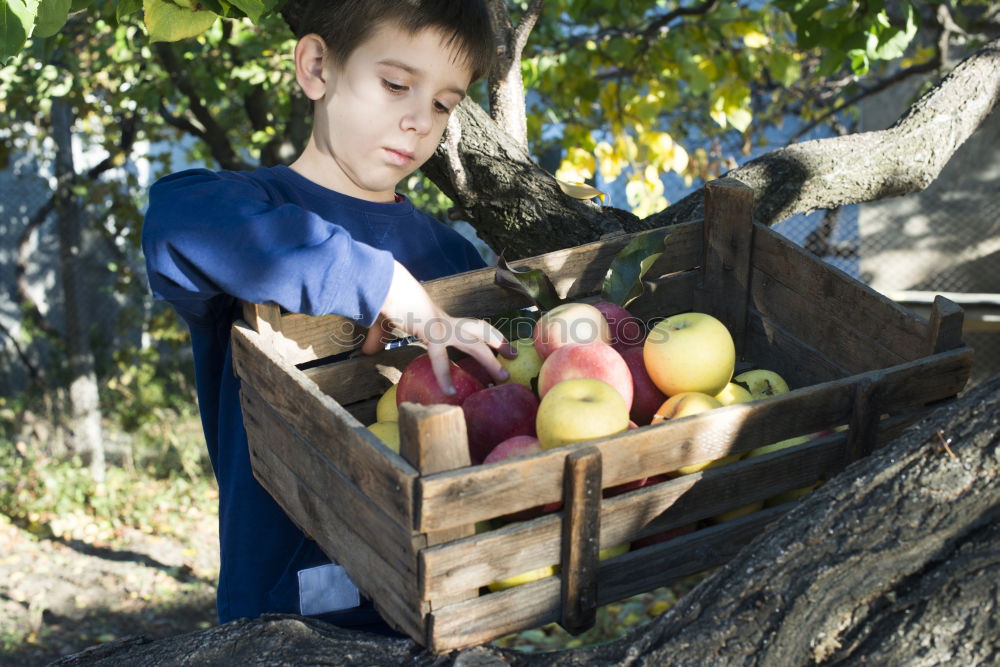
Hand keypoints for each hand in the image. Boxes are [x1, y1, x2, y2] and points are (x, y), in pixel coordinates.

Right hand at [362, 260, 514, 394]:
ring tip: (503, 376)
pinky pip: (440, 357)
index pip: (466, 326)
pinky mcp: (430, 330)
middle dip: (497, 343)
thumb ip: (378, 337)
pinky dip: (443, 375)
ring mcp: (440, 325)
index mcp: (437, 318)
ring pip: (473, 343)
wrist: (383, 282)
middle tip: (513, 355)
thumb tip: (366, 351)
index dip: (483, 335)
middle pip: (479, 331)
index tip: (497, 345)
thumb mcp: (383, 322)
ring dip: (489, 360)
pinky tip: (449, 392)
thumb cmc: (385, 298)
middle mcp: (444, 320)